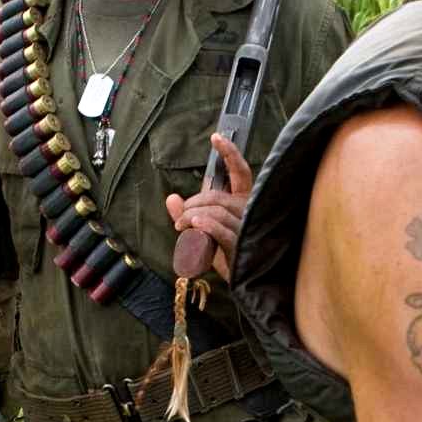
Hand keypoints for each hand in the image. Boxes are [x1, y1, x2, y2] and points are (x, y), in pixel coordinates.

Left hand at [165, 133, 252, 282]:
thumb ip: (186, 215)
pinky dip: (204, 223)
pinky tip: (193, 225)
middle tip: (179, 218)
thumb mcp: (200, 232)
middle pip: (217, 195)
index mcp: (244, 202)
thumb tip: (171, 198)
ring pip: (216, 209)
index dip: (230, 154)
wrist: (242, 283)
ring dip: (192, 215)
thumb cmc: (224, 255)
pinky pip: (220, 227)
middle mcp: (250, 211)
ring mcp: (248, 227)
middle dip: (193, 203)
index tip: (216, 138)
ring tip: (181, 227)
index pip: (240, 172)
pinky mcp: (242, 245)